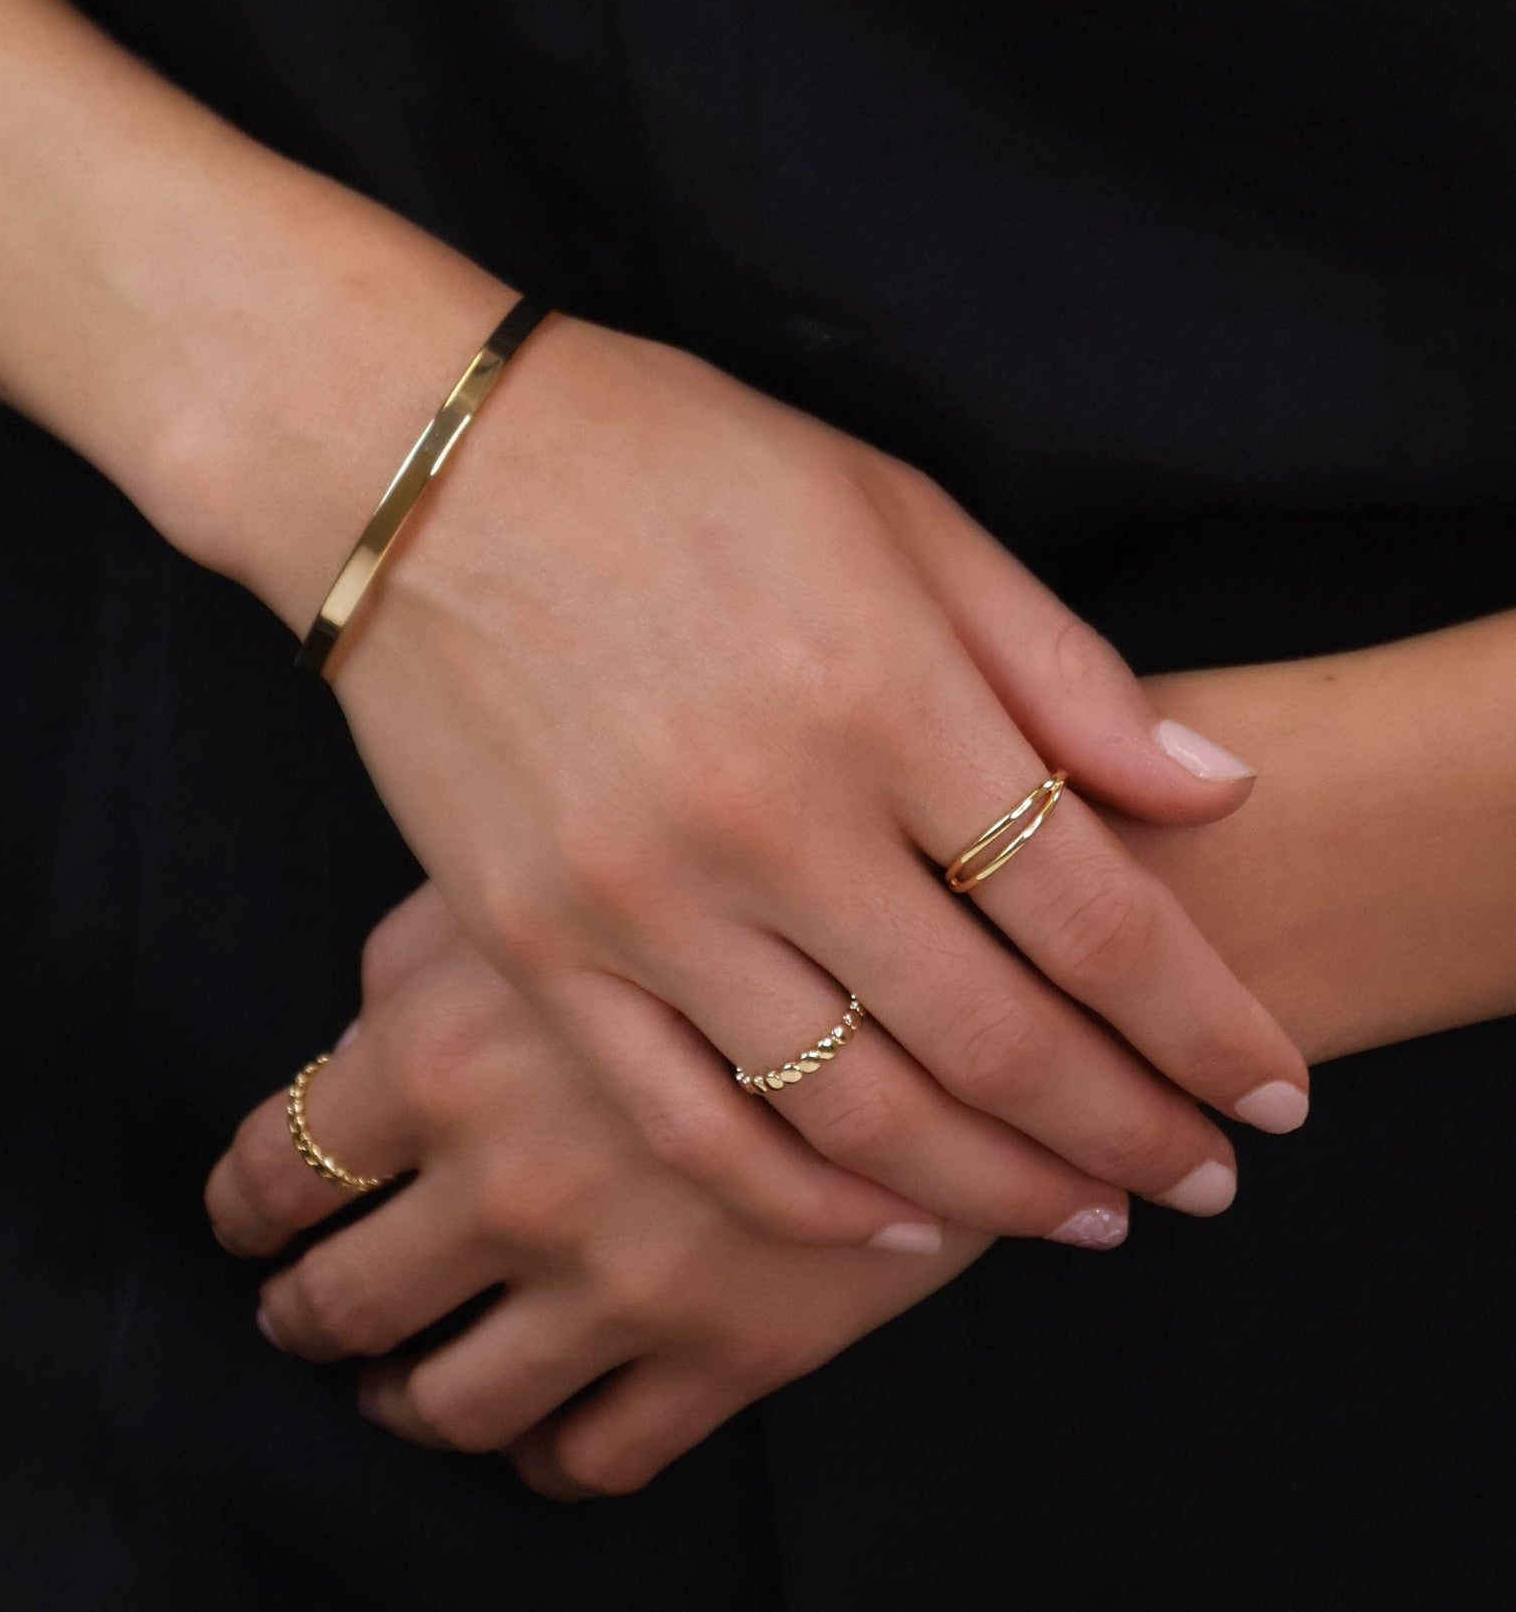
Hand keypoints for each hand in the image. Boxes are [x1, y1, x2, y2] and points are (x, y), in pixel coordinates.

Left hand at [205, 886, 992, 1498]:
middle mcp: (501, 1179)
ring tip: (399, 1388)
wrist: (957, 928)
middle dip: (306, 1316)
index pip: (277, 1168)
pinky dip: (544, 1457)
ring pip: (453, 1402)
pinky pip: (596, 1457)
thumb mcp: (561, 857)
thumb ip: (430, 948)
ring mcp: (611, 1280)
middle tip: (298, 1314)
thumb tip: (362, 1017)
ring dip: (407, 1401)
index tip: (240, 1222)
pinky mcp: (725, 1351)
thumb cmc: (733, 859)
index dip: (241, 1205)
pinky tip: (536, 1434)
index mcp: (436, 1050)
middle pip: (343, 1302)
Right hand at [319, 317, 1307, 1241]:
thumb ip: (1055, 663)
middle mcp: (769, 819)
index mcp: (880, 692)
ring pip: (856, 1118)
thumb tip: (1211, 786)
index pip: (1094, 915)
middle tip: (1196, 1181)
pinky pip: (690, 1124)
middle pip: (998, 1044)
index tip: (1265, 1095)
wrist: (419, 477)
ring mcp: (639, 899)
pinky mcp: (535, 947)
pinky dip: (807, 1205)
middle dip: (1128, 1134)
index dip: (1203, 1027)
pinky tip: (892, 1221)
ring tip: (1078, 1218)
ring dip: (997, 1193)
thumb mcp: (893, 511)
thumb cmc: (669, 462)